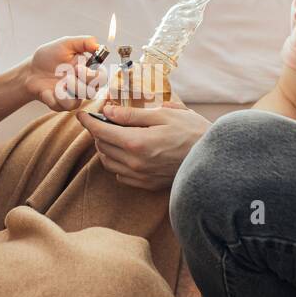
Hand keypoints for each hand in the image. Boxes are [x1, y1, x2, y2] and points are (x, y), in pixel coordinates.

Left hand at [25, 35, 104, 111]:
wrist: (30, 71)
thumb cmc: (48, 57)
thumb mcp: (65, 44)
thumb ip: (83, 42)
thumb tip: (98, 44)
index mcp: (87, 70)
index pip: (102, 77)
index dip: (95, 75)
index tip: (79, 67)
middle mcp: (83, 84)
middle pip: (95, 89)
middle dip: (82, 80)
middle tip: (69, 73)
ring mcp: (74, 96)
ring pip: (82, 98)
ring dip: (71, 87)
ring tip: (60, 81)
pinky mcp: (63, 105)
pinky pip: (68, 104)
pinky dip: (59, 96)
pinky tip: (51, 90)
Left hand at [76, 101, 211, 189]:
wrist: (214, 159)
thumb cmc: (192, 132)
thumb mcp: (163, 114)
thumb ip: (132, 115)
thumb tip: (108, 112)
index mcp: (136, 143)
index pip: (101, 131)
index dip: (88, 121)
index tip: (82, 114)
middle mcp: (134, 163)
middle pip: (102, 147)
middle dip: (98, 132)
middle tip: (104, 120)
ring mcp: (140, 176)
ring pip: (108, 163)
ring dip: (106, 148)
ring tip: (115, 135)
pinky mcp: (147, 185)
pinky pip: (121, 175)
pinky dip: (117, 163)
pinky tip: (127, 152)